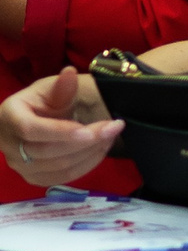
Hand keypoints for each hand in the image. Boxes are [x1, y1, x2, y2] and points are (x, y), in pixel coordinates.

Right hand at [0, 67, 119, 185]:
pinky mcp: (34, 177)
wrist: (33, 120)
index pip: (31, 130)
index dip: (60, 132)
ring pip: (59, 166)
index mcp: (9, 118)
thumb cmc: (41, 102)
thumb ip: (61, 87)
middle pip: (48, 152)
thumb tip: (70, 72)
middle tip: (114, 127)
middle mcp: (9, 146)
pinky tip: (101, 150)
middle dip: (86, 141)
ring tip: (111, 135)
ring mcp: (20, 166)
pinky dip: (87, 165)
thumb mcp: (50, 89)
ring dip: (91, 152)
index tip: (89, 130)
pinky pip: (63, 177)